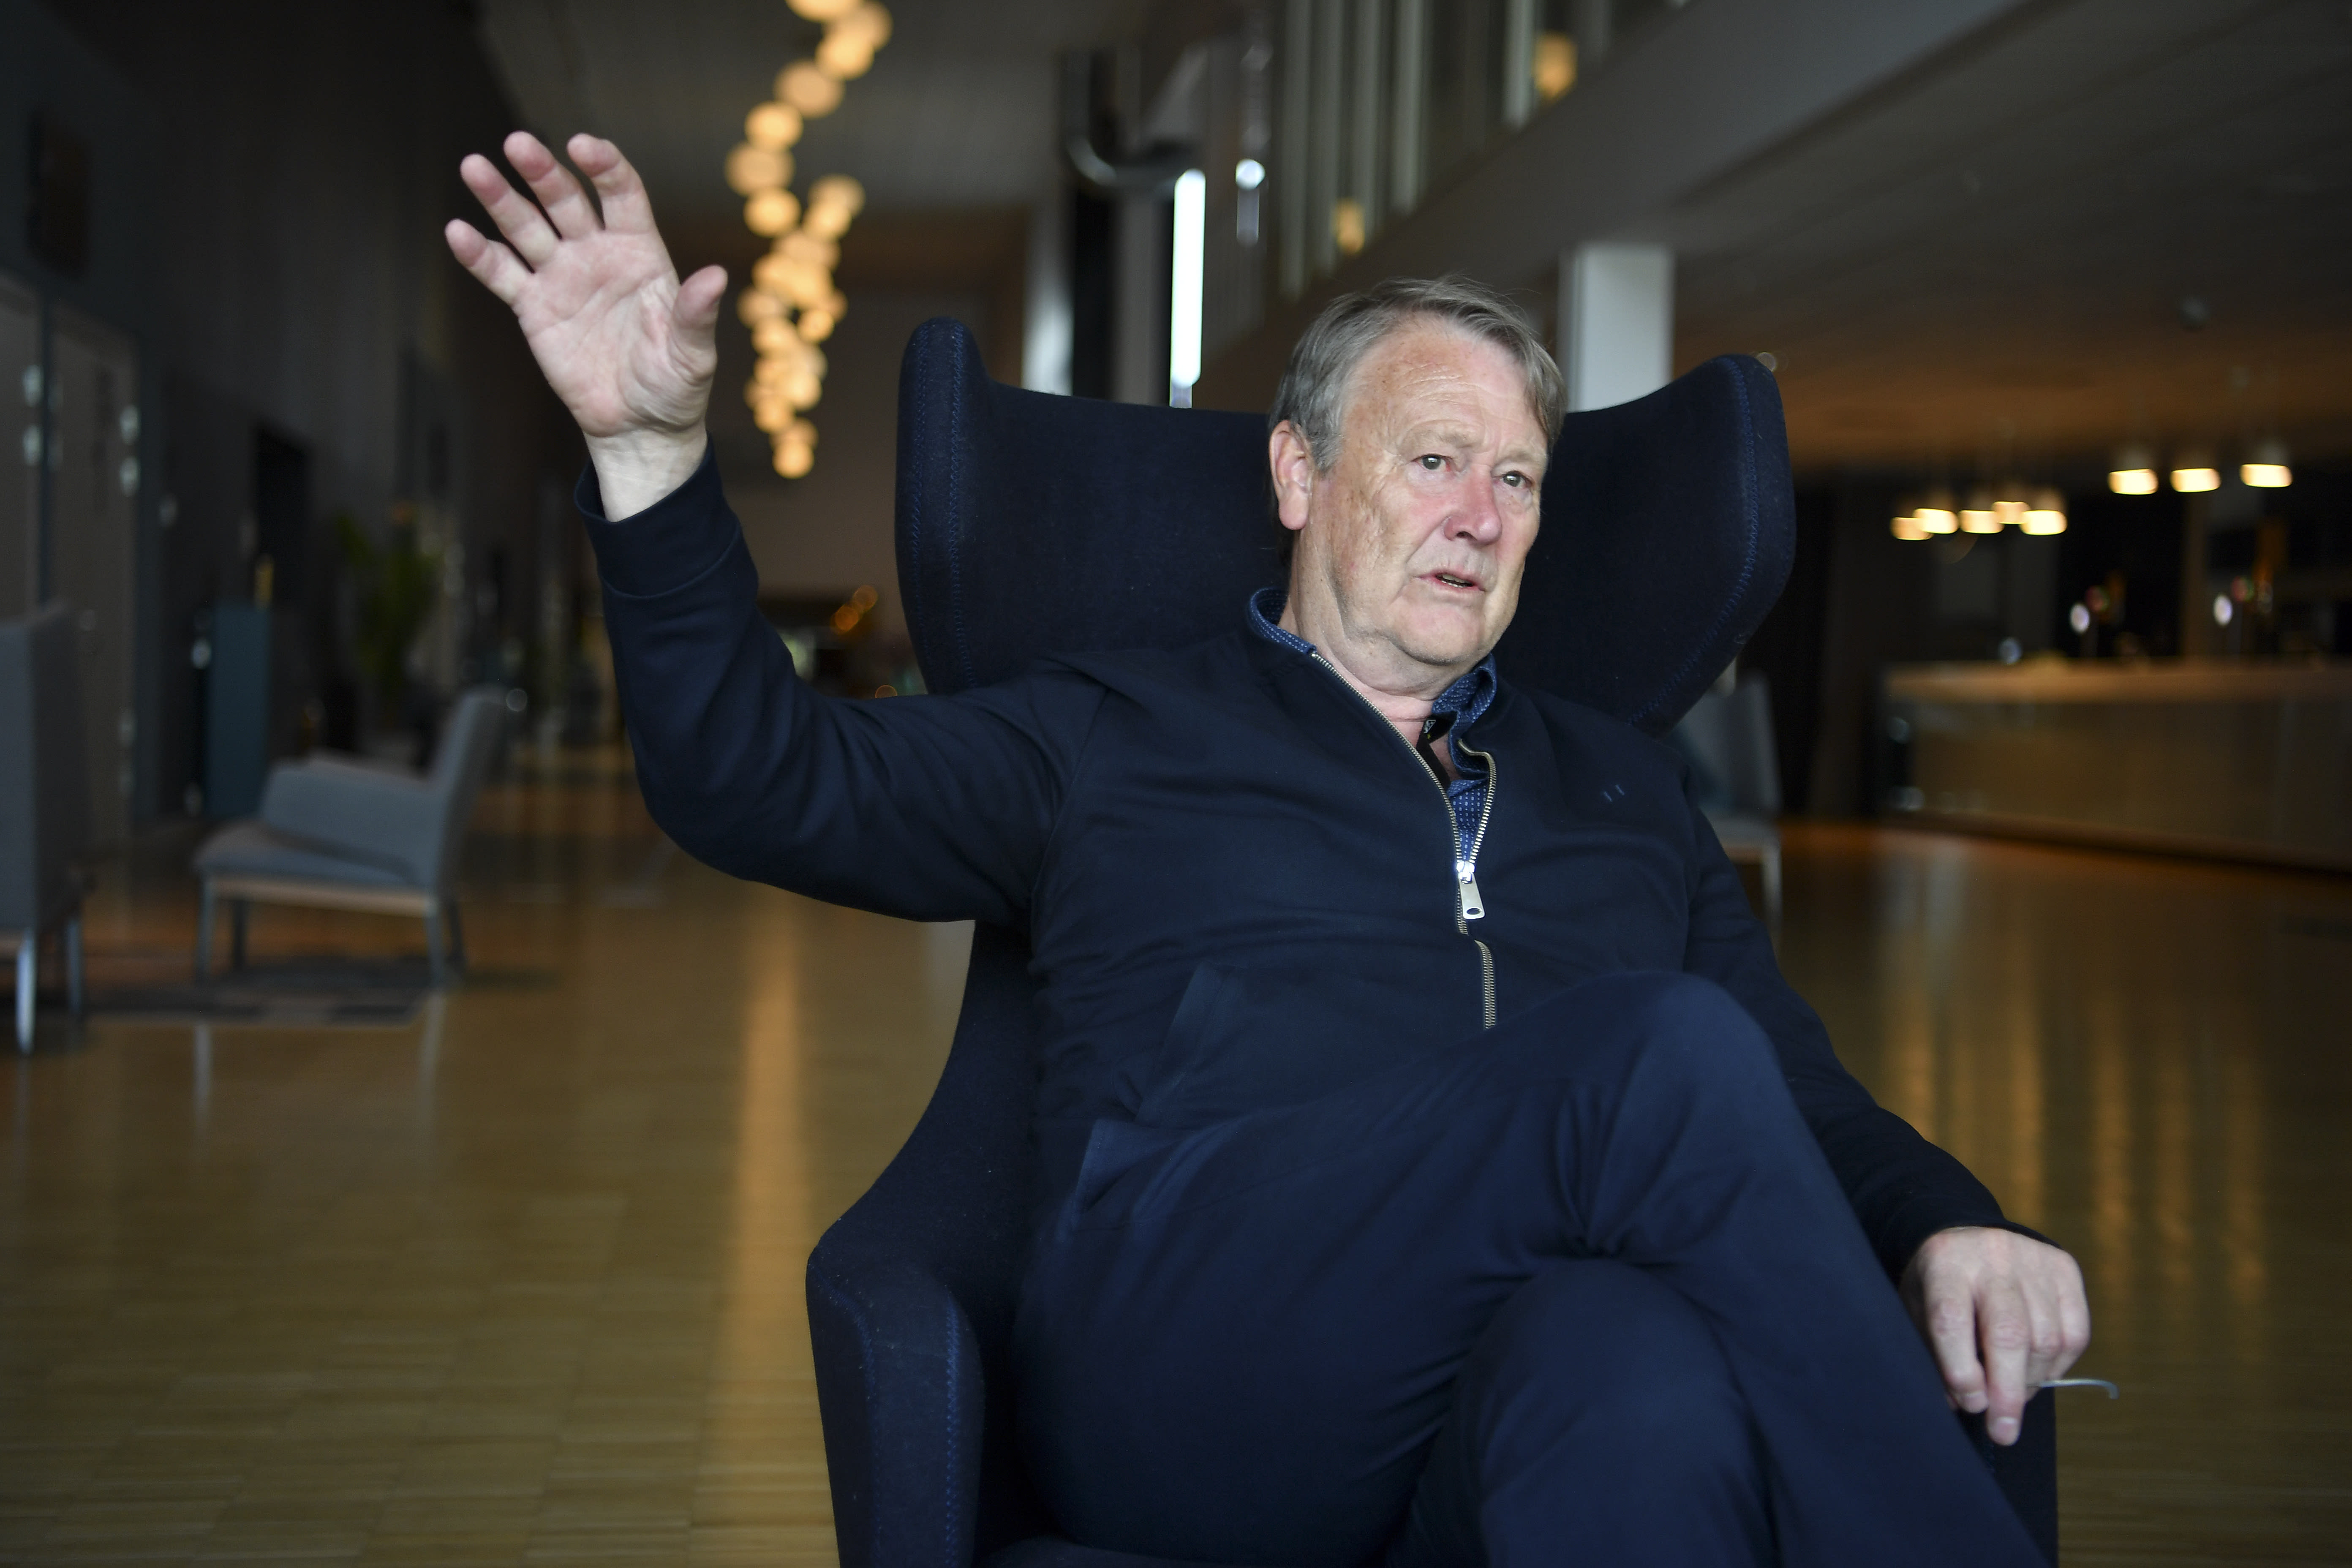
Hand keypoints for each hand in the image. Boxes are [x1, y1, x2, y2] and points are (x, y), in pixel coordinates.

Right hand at [445, 132, 724, 517]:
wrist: (638, 425)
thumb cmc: (674, 386)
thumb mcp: (692, 354)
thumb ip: (696, 315)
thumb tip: (716, 277)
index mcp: (640, 253)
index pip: (622, 195)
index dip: (604, 167)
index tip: (582, 146)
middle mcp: (597, 255)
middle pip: (566, 201)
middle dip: (542, 172)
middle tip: (517, 143)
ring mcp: (562, 277)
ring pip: (527, 227)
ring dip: (500, 198)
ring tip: (474, 167)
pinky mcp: (533, 308)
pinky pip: (502, 274)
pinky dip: (479, 254)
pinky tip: (457, 231)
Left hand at [1901, 1226, 2089, 1445]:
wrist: (1968, 1236)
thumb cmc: (1938, 1285)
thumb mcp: (1917, 1310)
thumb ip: (1934, 1355)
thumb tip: (1964, 1404)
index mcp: (1944, 1263)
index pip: (1951, 1320)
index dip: (1960, 1370)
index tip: (1970, 1404)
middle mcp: (1992, 1256)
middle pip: (2008, 1333)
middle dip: (2007, 1392)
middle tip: (2003, 1432)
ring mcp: (2033, 1259)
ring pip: (2046, 1339)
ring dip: (2031, 1381)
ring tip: (2012, 1396)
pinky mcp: (2065, 1269)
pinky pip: (2074, 1334)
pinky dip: (2058, 1365)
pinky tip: (2037, 1372)